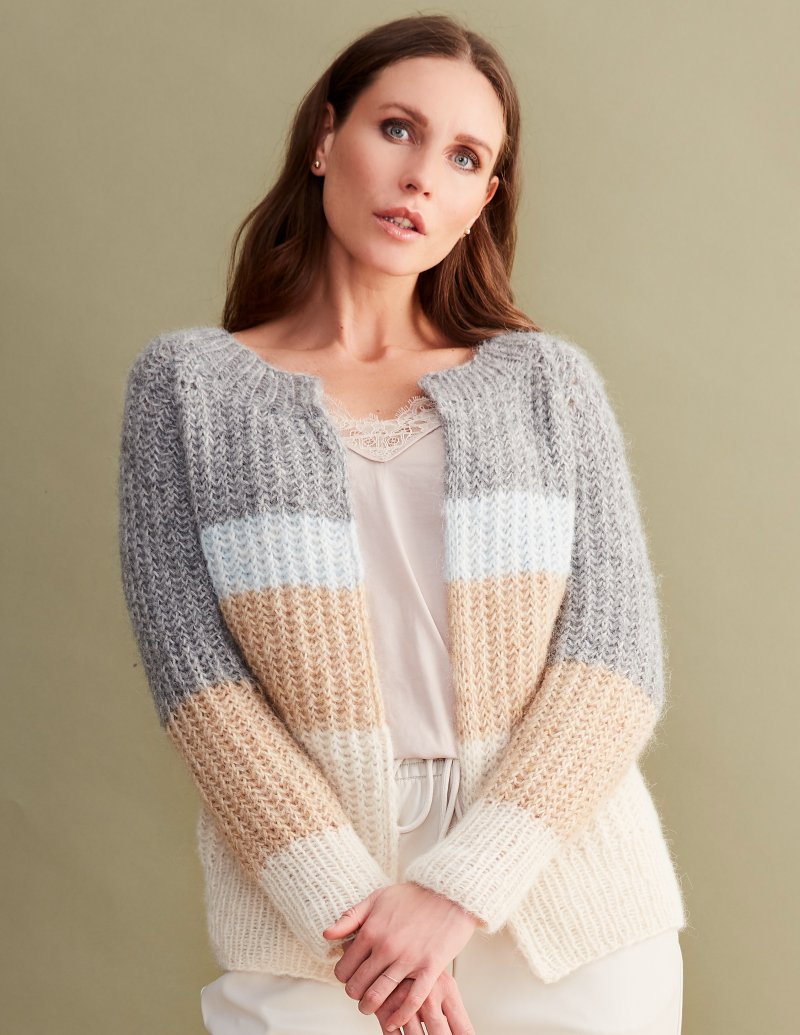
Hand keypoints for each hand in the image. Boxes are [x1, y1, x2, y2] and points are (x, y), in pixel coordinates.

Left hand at [322, 882, 481, 1031]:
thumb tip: (327, 935)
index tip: (350, 976)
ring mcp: (408, 959)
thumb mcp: (377, 898)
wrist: (449, 893)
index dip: (344, 976)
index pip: (344, 968)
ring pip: (378, 995)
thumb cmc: (413, 896)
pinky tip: (392, 1021)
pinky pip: (411, 1000)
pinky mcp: (430, 968)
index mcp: (370, 930)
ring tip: (370, 1007)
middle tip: (359, 993)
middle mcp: (386, 946)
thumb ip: (350, 917)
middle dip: (355, 994)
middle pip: (358, 985)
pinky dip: (399, 1015)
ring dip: (369, 1007)